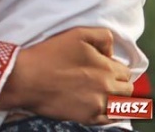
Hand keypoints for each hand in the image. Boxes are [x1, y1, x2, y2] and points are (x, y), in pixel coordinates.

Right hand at [0, 27, 131, 124]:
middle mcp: (107, 87)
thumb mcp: (77, 34)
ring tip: (105, 95)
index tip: (105, 68)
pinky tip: (102, 107)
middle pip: (128, 89)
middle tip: (105, 81)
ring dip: (118, 100)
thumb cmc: (49, 54)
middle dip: (120, 84)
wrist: (27, 78)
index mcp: (106, 67)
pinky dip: (110, 114)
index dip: (116, 68)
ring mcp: (98, 105)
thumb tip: (112, 52)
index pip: (126, 71)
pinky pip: (111, 120)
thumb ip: (102, 37)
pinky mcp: (88, 118)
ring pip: (123, 106)